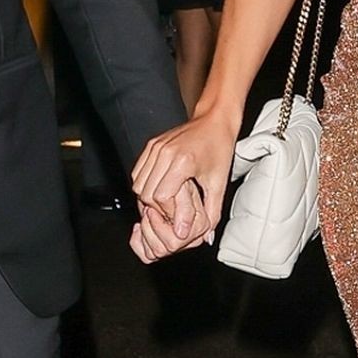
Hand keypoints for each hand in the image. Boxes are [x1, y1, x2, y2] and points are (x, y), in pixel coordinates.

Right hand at [129, 112, 239, 262]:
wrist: (214, 120)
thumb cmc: (219, 148)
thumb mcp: (219, 183)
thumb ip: (212, 213)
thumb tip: (207, 237)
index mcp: (183, 161)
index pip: (161, 196)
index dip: (168, 212)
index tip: (178, 217)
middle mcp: (165, 152)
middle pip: (146, 192)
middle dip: (156, 208)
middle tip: (171, 213)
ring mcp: (155, 147)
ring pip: (138, 184)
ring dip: (148, 198)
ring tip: (165, 202)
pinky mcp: (151, 145)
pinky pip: (138, 172)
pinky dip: (144, 185)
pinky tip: (159, 189)